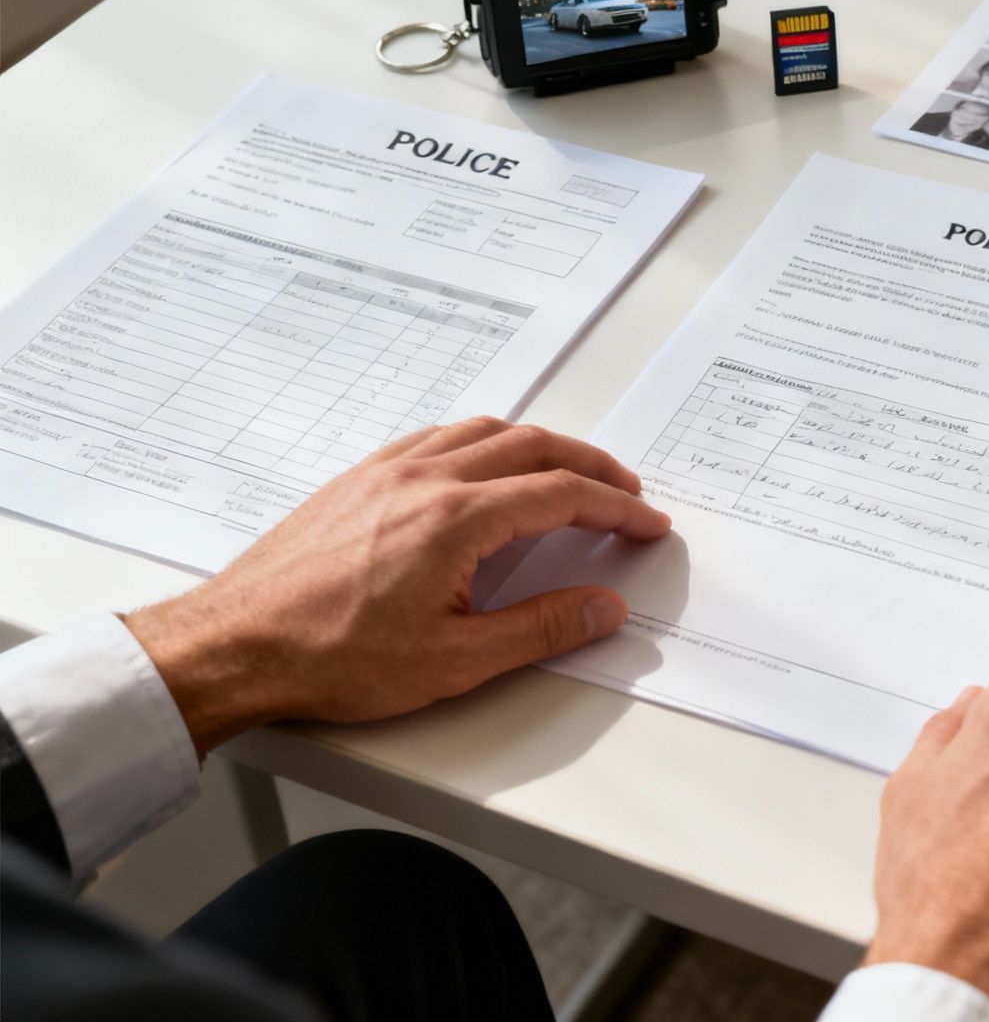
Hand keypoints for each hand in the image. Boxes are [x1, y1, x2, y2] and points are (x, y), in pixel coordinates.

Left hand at [125, 418, 670, 755]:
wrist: (236, 645)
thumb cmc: (331, 657)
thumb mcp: (455, 661)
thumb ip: (541, 629)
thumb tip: (604, 608)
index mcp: (457, 519)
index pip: (562, 496)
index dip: (617, 508)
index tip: (648, 523)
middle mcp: (425, 479)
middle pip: (533, 447)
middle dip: (591, 465)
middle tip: (627, 491)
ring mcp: (387, 473)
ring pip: (484, 431)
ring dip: (540, 445)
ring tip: (569, 472)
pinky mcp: (357, 480)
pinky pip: (437, 437)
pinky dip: (483, 441)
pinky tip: (486, 465)